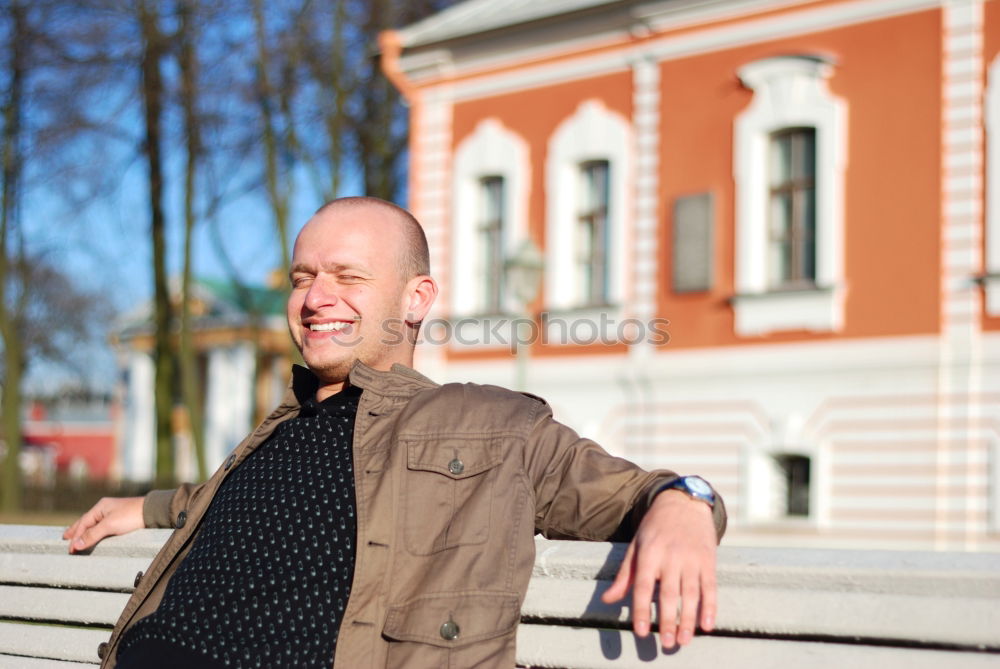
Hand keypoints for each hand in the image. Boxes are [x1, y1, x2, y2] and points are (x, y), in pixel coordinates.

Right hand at [62, 496, 144, 553]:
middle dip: (76, 530)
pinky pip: (103, 526)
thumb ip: (93, 534)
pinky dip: (95, 531)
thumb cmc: (131, 516)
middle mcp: (105, 509)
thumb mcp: (110, 525)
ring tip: (77, 537)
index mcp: (100, 507)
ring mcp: (113, 513)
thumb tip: (76, 544)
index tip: (70, 549)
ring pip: (94, 523)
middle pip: (86, 521)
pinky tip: (95, 534)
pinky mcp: (121, 520)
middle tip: (65, 538)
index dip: (75, 536)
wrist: (153, 512)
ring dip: (85, 531)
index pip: (83, 523)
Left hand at [601, 490, 716, 648]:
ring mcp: (692, 558)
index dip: (641, 610)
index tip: (641, 632)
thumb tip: (608, 600)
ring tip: (684, 640)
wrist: (684, 502)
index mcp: (649, 553)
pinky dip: (710, 607)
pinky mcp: (709, 560)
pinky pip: (710, 587)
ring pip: (690, 593)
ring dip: (688, 619)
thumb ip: (625, 575)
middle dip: (667, 620)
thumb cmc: (655, 528)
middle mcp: (671, 556)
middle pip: (668, 593)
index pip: (642, 586)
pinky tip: (707, 625)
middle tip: (666, 643)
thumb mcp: (636, 545)